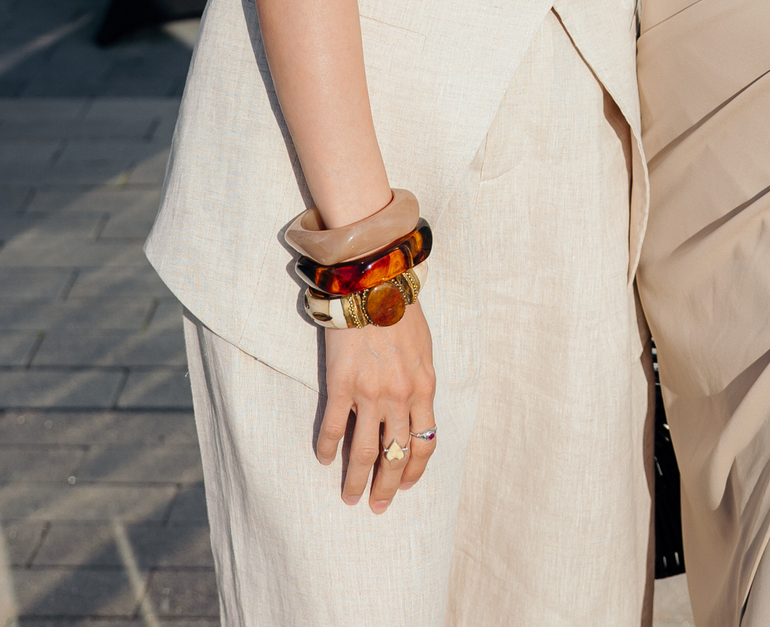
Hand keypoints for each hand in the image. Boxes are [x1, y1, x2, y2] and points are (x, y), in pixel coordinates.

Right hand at [316, 301, 437, 509]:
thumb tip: (415, 409)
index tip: (405, 486)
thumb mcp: (424, 349)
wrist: (374, 283)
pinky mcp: (341, 384)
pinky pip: (332, 427)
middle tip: (378, 507)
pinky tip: (323, 459)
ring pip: (364, 450)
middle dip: (387, 487)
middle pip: (395, 454)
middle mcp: (399, 396)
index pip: (425, 442)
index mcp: (424, 388)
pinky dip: (326, 448)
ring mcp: (369, 393)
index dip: (415, 469)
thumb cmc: (402, 311)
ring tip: (350, 497)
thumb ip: (420, 382)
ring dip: (356, 479)